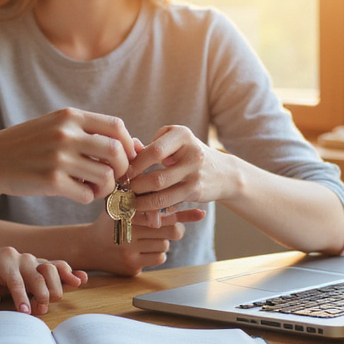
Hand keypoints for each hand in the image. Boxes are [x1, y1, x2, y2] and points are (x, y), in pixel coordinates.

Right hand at [0, 108, 137, 203]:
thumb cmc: (25, 146)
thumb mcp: (53, 126)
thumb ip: (84, 131)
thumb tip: (126, 144)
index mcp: (69, 116)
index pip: (116, 126)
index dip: (129, 144)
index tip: (127, 157)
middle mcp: (66, 134)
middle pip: (116, 151)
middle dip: (122, 168)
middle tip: (113, 177)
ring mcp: (59, 158)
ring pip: (106, 176)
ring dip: (105, 187)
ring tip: (92, 187)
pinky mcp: (51, 181)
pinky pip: (86, 194)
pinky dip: (88, 197)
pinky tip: (78, 193)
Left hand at [0, 246, 87, 315]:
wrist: (2, 262)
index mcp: (5, 260)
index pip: (15, 281)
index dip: (21, 297)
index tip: (25, 312)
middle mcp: (24, 258)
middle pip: (37, 277)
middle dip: (41, 296)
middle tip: (40, 311)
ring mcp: (37, 260)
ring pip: (52, 270)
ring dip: (55, 288)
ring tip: (54, 300)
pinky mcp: (48, 264)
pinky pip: (61, 266)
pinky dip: (72, 273)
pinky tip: (81, 280)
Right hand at [82, 209, 202, 275]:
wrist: (88, 246)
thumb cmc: (114, 223)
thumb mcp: (127, 207)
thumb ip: (155, 204)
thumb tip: (197, 209)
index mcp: (128, 211)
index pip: (163, 211)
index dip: (183, 213)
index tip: (201, 213)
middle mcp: (128, 230)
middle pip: (171, 231)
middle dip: (175, 230)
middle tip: (170, 228)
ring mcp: (129, 250)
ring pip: (165, 245)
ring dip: (161, 242)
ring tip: (146, 239)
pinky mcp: (131, 266)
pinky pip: (158, 258)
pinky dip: (156, 254)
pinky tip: (142, 250)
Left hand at [124, 126, 238, 212]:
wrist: (223, 172)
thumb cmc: (189, 153)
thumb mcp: (174, 141)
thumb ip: (152, 143)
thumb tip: (128, 149)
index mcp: (183, 135)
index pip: (153, 151)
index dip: (134, 164)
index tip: (121, 171)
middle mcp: (192, 154)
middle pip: (156, 176)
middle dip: (134, 185)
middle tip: (120, 189)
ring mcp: (195, 175)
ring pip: (161, 194)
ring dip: (140, 200)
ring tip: (126, 200)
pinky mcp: (196, 192)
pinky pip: (168, 203)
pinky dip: (151, 208)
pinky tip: (140, 207)